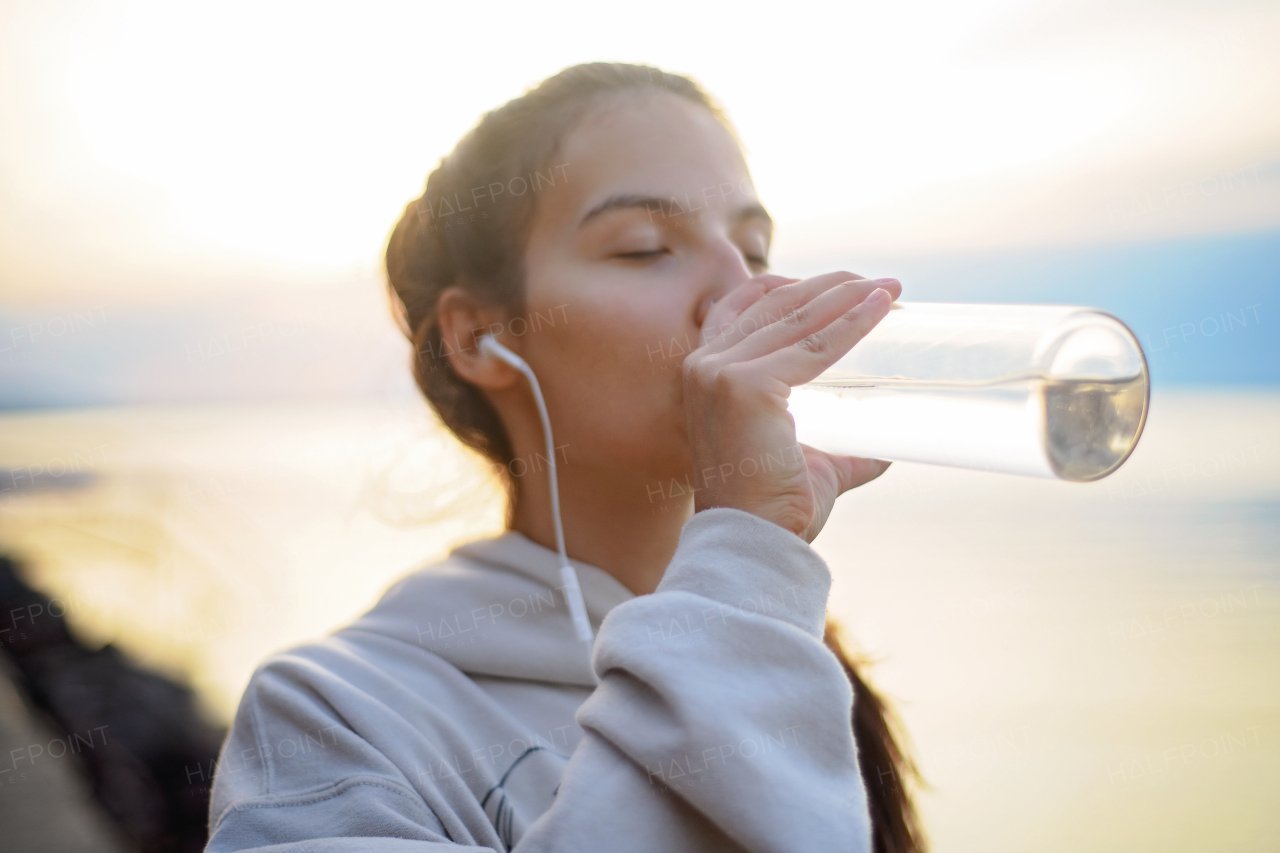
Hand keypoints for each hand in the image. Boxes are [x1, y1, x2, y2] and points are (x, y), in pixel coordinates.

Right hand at [682, 272, 900, 541]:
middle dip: (830, 287)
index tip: (838, 282)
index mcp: (704, 374)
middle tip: (880, 284)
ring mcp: (720, 372)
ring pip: (797, 319)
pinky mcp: (745, 385)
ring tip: (890, 288)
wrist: (754, 541)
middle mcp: (703, 365)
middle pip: (774, 305)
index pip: (745, 308)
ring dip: (848, 297)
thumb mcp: (802, 457)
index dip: (790, 287)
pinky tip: (880, 309)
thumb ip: (835, 446)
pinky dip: (852, 323)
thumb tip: (882, 447)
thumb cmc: (772, 507)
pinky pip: (814, 346)